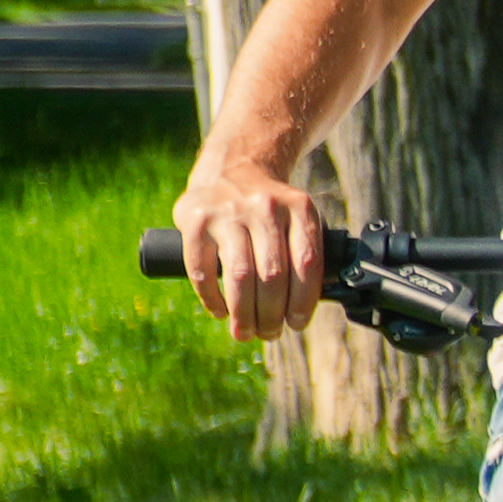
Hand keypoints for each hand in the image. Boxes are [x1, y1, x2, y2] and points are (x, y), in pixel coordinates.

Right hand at [169, 153, 331, 344]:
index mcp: (300, 209)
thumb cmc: (271, 210)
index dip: (303, 302)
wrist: (233, 167)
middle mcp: (265, 208)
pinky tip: (220, 311)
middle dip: (272, 314)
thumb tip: (305, 309)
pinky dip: (211, 297)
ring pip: (239, 275)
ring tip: (245, 332)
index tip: (297, 324)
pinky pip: (202, 268)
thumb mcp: (298, 218)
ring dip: (243, 312)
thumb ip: (305, 252)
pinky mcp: (195, 220)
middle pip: (273, 275)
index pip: (307, 265)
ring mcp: (228, 212)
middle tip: (269, 333)